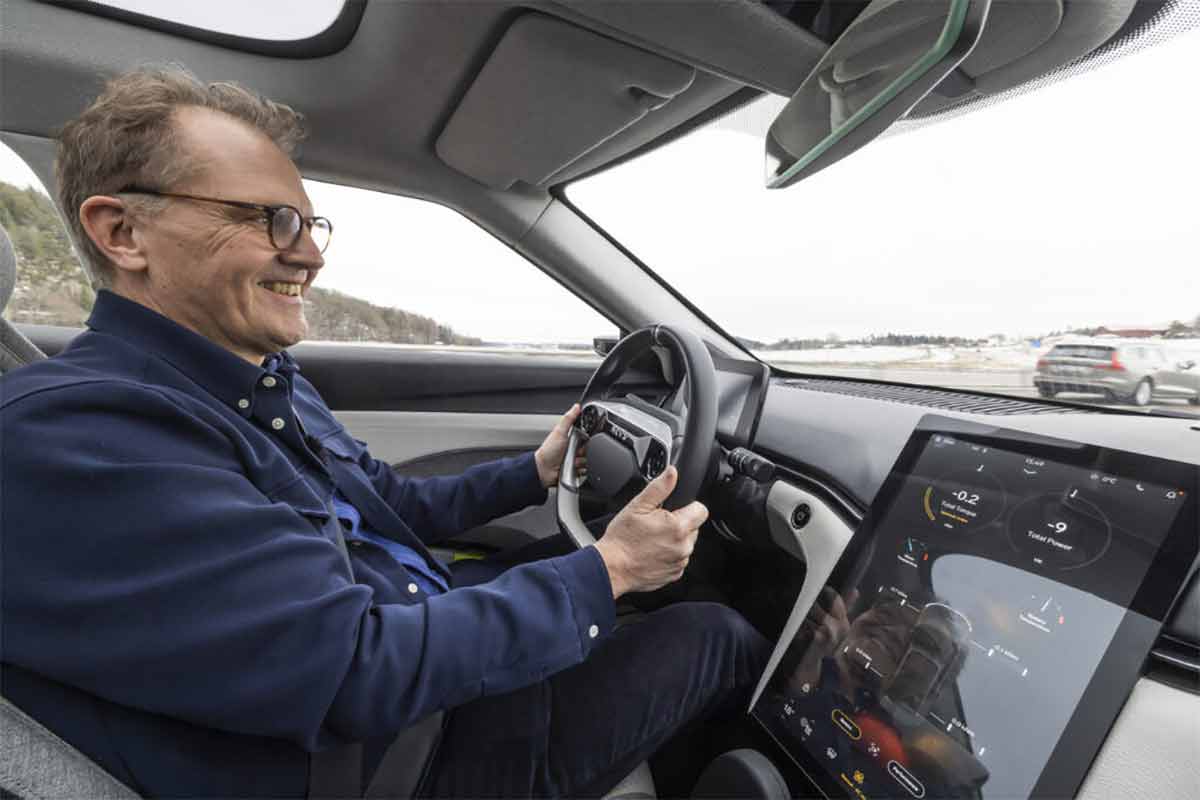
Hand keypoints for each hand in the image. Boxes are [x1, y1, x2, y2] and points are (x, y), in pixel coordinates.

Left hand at [534, 404, 587, 487]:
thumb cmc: (548, 451)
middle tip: (573, 451)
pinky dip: (581, 469)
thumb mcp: (559, 432)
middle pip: (588, 448)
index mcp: (570, 438)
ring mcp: (574, 459)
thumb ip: (568, 419)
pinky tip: (573, 467)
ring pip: (587, 459)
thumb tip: (576, 407)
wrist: (544, 469)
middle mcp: (573, 448)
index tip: (582, 440)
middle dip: (583, 451)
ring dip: (581, 461)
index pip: (586, 436)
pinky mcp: (574, 469)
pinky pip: (585, 469)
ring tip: (571, 461)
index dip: (586, 438)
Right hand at [593, 466, 707, 597]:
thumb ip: (659, 488)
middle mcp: (683, 546)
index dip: (688, 506)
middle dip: (679, 523)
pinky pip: (679, 558)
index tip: (674, 509)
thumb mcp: (637, 506)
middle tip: (657, 524)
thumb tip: (672, 473)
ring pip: (686, 543)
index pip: (701, 510)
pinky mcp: (675, 574)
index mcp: (678, 526)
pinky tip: (652, 552)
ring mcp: (680, 562)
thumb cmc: (622, 539)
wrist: (612, 568)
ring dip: (675, 539)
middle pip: (693, 527)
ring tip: (652, 539)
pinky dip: (669, 554)